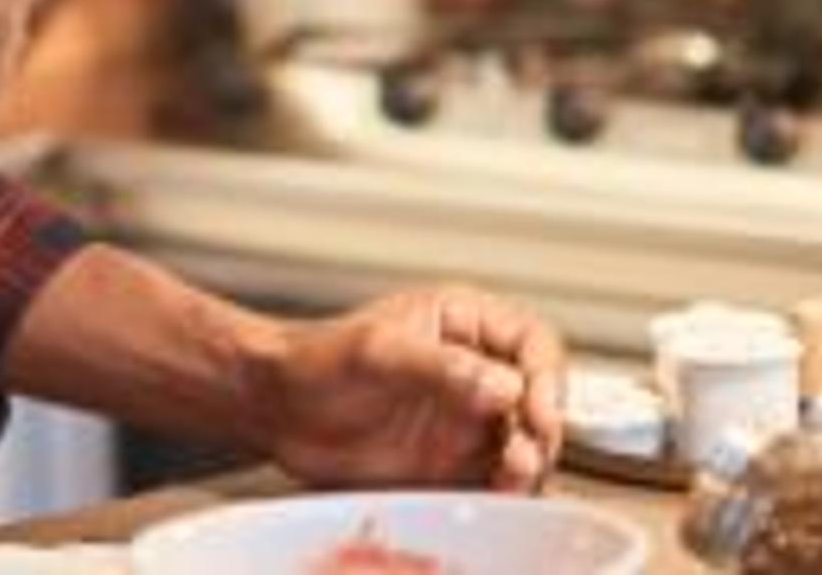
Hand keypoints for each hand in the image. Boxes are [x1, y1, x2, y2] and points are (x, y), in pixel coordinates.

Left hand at [256, 285, 566, 491]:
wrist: (276, 409)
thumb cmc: (315, 360)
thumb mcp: (378, 351)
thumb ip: (440, 366)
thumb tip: (503, 385)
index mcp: (464, 326)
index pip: (532, 344)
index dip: (545, 377)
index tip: (536, 408)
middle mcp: (475, 373)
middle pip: (540, 398)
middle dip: (541, 427)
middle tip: (523, 449)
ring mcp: (466, 421)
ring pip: (525, 442)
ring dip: (529, 461)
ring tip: (513, 474)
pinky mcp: (453, 464)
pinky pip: (496, 479)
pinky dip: (505, 490)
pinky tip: (498, 494)